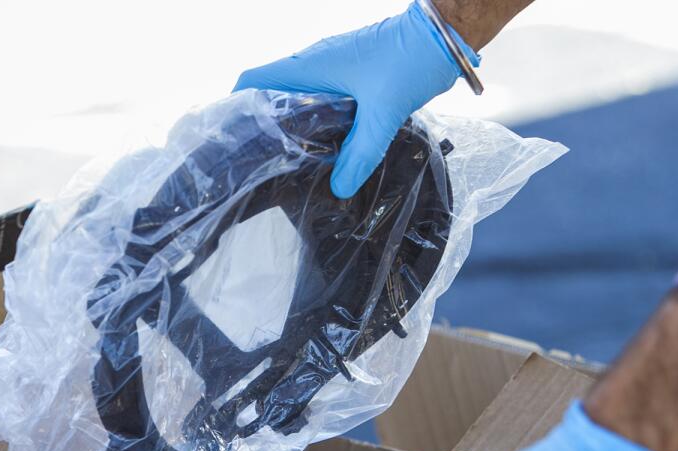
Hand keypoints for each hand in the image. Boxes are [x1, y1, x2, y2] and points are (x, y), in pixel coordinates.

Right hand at [234, 2, 477, 197]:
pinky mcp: (348, 71)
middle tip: (259, 160)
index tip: (234, 139)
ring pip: (295, 95)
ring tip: (287, 159)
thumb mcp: (384, 113)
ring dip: (288, 122)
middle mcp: (314, 62)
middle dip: (260, 123)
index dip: (236, 107)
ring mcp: (331, 65)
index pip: (253, 80)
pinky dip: (312, 118)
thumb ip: (361, 153)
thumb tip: (339, 188)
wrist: (443, 35)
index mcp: (309, 66)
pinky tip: (322, 145)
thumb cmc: (410, 61)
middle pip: (269, 91)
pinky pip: (318, 95)